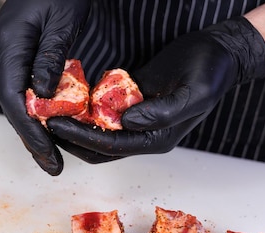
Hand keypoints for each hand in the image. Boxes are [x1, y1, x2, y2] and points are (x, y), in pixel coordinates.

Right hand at [0, 0, 92, 174]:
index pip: (13, 97)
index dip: (30, 129)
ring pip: (15, 103)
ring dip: (33, 131)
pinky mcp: (12, 58)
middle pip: (11, 107)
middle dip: (32, 139)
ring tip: (51, 159)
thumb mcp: (62, 19)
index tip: (48, 152)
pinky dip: (35, 114)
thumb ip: (51, 57)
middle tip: (52, 167)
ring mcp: (2, 57)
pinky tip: (49, 131)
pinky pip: (21, 92)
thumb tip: (43, 97)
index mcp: (6, 45)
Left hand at [48, 16, 264, 162]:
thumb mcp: (194, 93)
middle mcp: (142, 135)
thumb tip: (128, 123)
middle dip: (70, 139)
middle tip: (44, 123)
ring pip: (96, 134)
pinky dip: (83, 111)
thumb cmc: (211, 72)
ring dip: (73, 128)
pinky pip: (102, 114)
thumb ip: (162, 112)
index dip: (81, 138)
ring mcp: (135, 121)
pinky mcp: (130, 104)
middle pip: (97, 148)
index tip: (57, 127)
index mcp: (156, 139)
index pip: (110, 146)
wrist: (219, 52)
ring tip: (49, 115)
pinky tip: (65, 100)